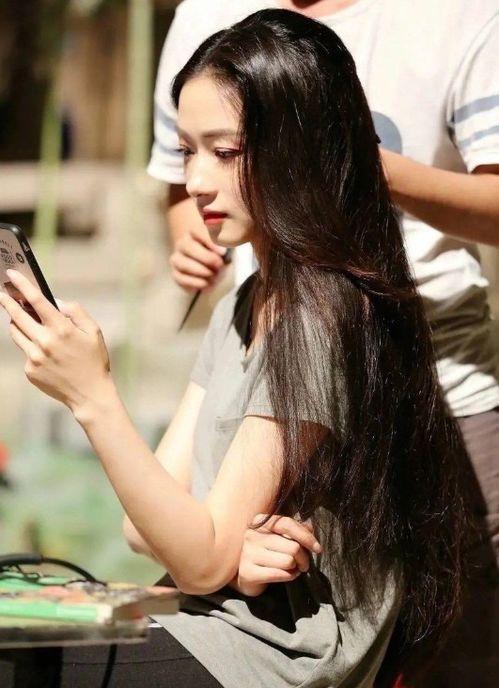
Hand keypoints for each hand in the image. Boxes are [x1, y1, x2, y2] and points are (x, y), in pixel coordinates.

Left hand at [0, 270, 112, 412]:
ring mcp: (34, 357)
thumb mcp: (94, 332)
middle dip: (7, 301)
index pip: (36, 300)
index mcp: (61, 329)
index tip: (11, 274)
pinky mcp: (30, 370)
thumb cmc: (94, 360)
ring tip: (20, 318)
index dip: (22, 285)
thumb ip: (76, 312)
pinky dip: (30, 345)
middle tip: (1, 293)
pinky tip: (43, 350)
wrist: (90, 394)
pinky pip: (24, 351)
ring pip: (16, 333)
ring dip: (16, 322)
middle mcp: (44, 342)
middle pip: (17, 315)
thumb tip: (56, 302)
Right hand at [170, 224, 227, 291]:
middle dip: (206, 257)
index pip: (197, 230)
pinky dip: (194, 282)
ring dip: (201, 270)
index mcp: (196, 232)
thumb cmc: (218, 253)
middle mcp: (183, 243)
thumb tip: (228, 246)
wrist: (209, 266)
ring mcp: (177, 259)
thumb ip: (227, 243)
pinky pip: (180, 278)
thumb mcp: (227, 245)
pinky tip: (206, 283)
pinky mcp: (176, 274)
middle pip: (188, 246)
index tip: (223, 252)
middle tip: (219, 264)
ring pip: (183, 263)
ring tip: (213, 275)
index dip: (209, 240)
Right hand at [235, 514, 321, 596]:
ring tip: (292, 568)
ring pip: (288, 561)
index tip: (317, 548)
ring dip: (296, 568)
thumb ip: (296, 529)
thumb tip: (310, 526)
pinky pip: (280, 575)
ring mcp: (248, 554)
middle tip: (303, 563)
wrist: (247, 573)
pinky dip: (289, 576)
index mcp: (260, 522)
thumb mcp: (282, 536)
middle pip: (293, 546)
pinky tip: (286, 575)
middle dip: (303, 557)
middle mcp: (251, 535)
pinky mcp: (248, 572)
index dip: (307, 537)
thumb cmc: (269, 551)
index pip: (288, 524)